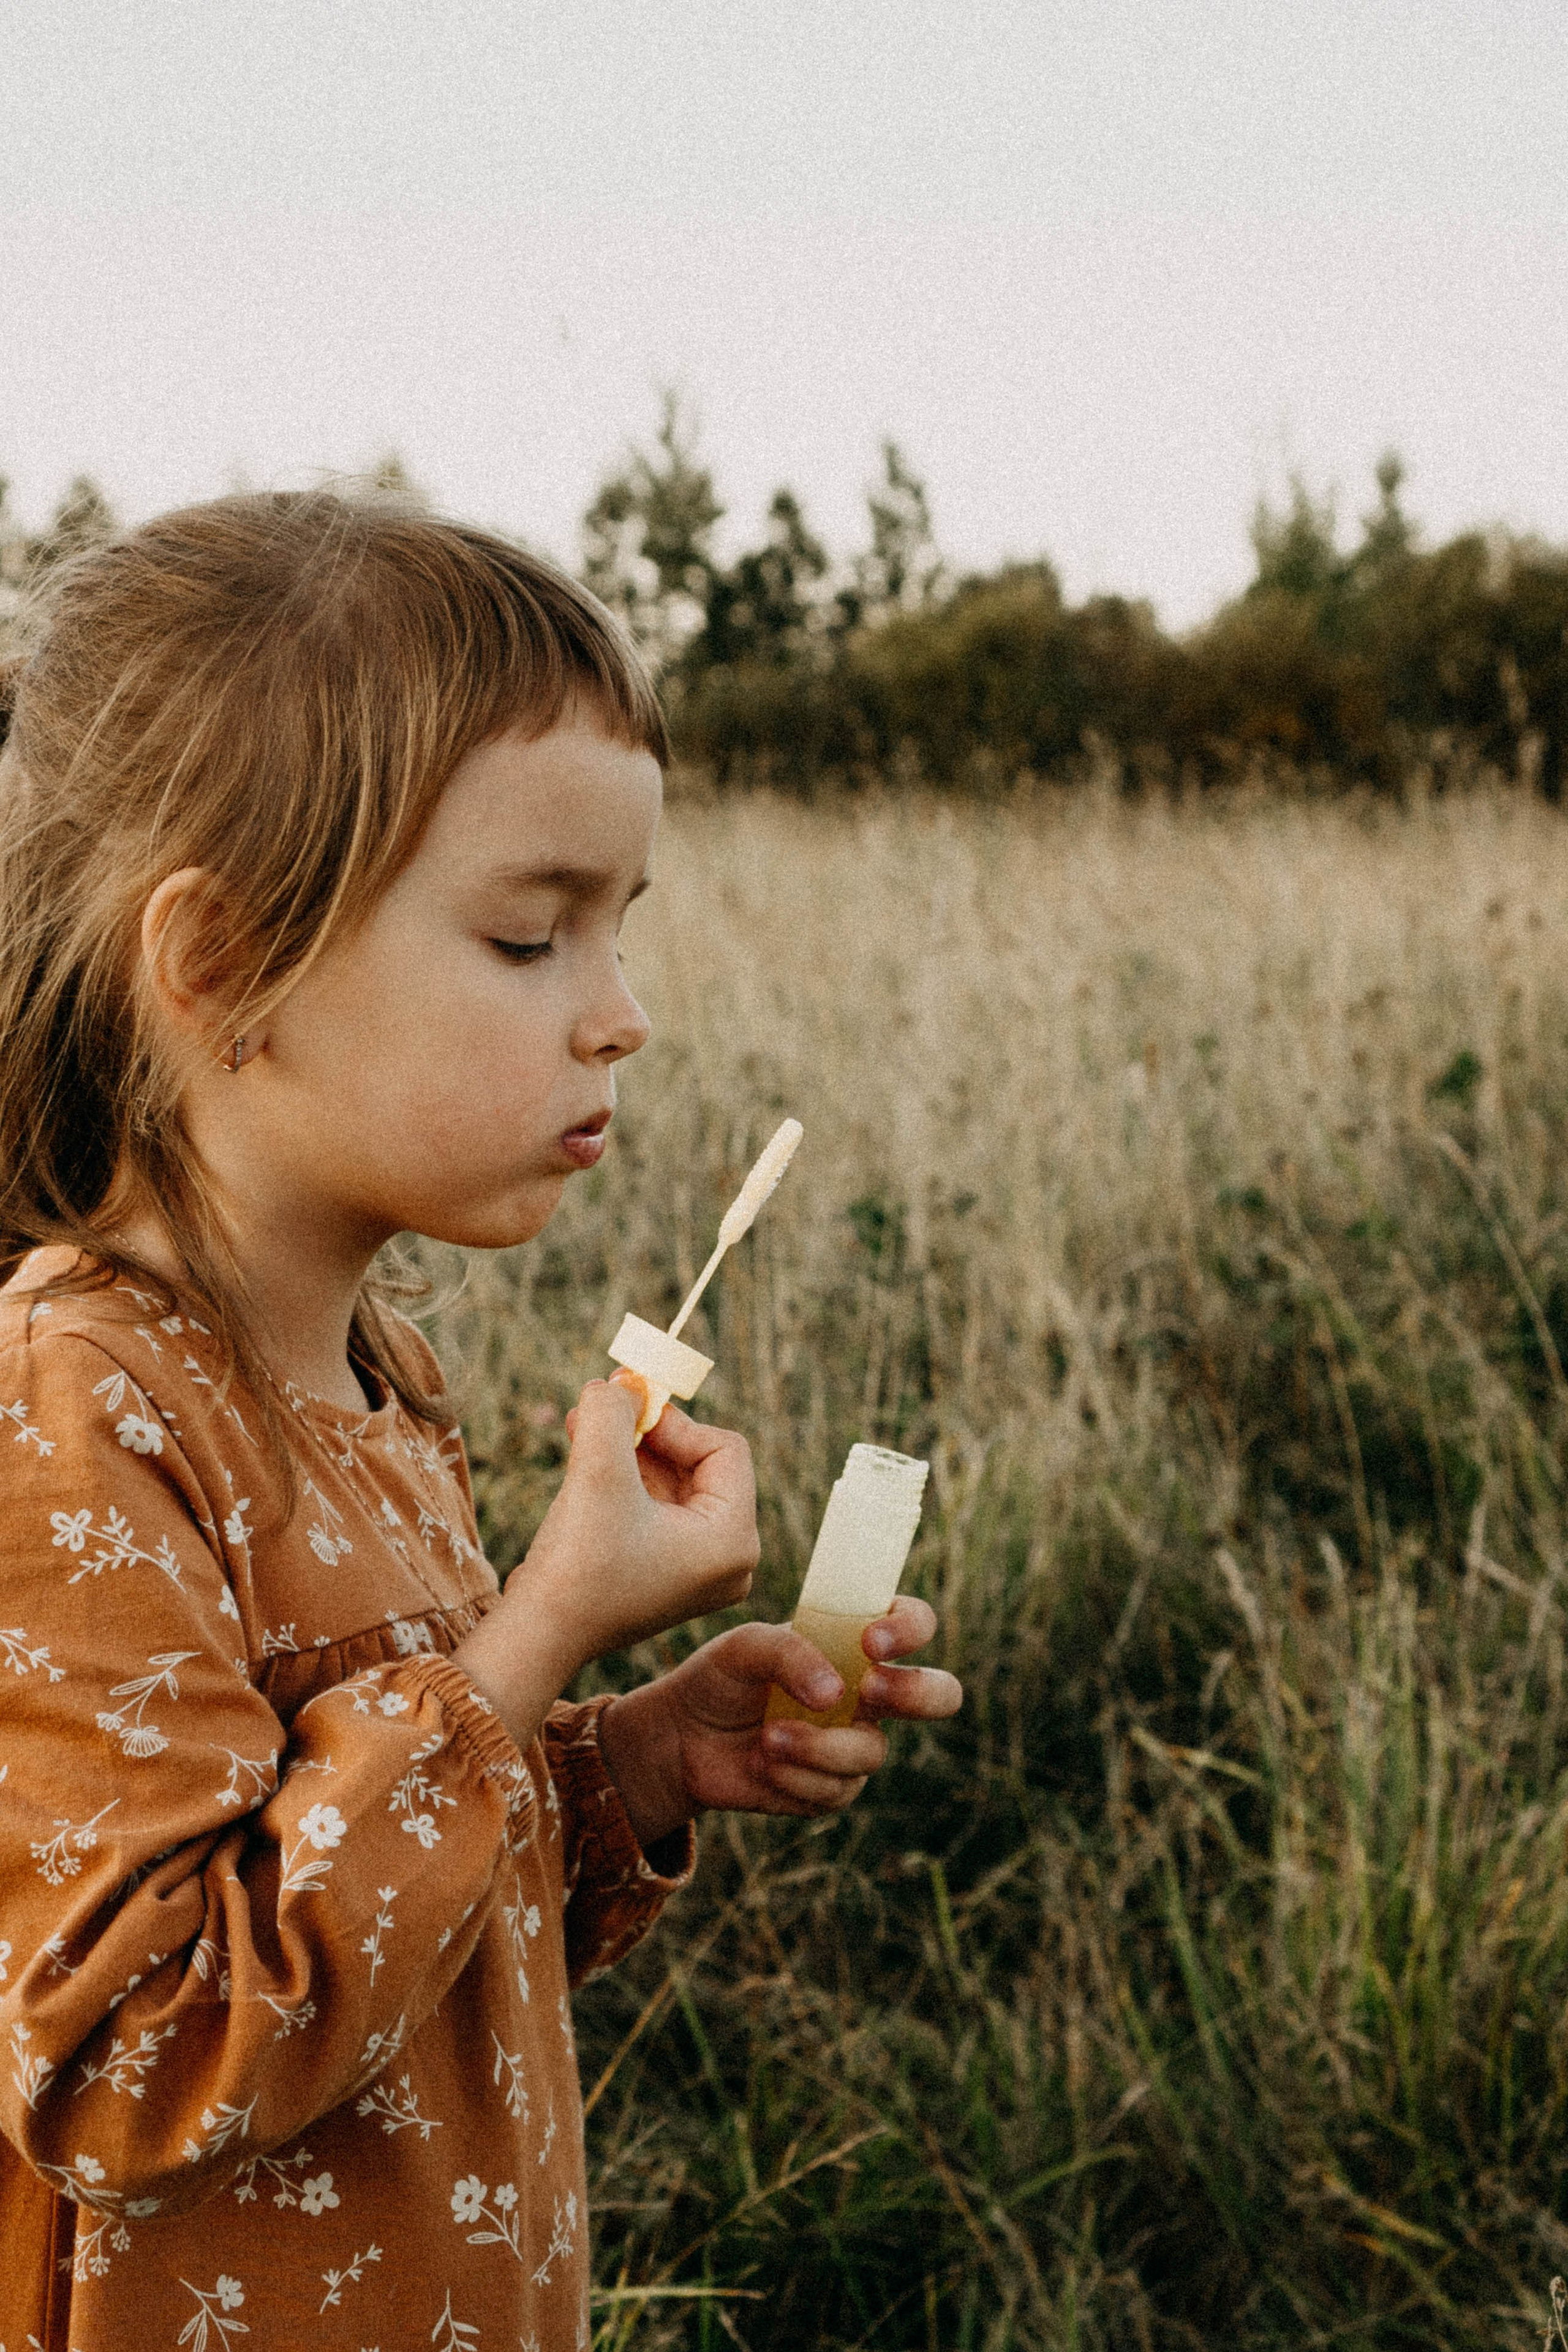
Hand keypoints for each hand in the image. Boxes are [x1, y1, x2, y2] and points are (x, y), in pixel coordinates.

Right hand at [451, 1381, 758, 1753]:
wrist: (537, 1634)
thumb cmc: (577, 1561)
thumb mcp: (599, 1470)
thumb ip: (614, 1410)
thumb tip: (622, 1381)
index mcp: (734, 1540)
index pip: (723, 1448)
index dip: (674, 1420)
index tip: (626, 1406)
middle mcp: (728, 1560)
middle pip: (700, 1465)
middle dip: (649, 1434)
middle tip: (606, 1402)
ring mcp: (698, 1572)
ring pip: (673, 1484)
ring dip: (630, 1451)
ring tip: (585, 1423)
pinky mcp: (666, 1575)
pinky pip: (657, 1509)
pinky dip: (625, 1481)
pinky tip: (586, 1452)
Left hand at [597, 1597, 963, 1846]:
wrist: (683, 1738)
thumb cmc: (721, 1678)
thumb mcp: (745, 1647)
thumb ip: (789, 1652)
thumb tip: (835, 1695)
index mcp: (855, 1644)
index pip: (914, 1624)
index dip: (909, 1628)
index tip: (871, 1641)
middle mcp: (868, 1694)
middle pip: (940, 1693)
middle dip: (915, 1693)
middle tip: (865, 1691)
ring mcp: (854, 1742)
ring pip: (871, 1752)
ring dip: (817, 1746)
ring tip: (767, 1737)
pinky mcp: (832, 1787)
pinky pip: (835, 1790)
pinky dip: (794, 1777)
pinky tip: (762, 1763)